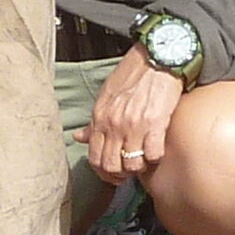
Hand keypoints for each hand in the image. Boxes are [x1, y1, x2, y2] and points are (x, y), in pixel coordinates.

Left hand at [86, 48, 185, 184]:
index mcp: (100, 118)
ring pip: (132, 165)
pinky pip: (153, 154)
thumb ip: (94, 121)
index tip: (112, 175)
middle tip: (128, 174)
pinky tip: (156, 152)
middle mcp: (114, 124)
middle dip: (120, 176)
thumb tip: (78, 137)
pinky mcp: (156, 123)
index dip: (103, 173)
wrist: (156, 58)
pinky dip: (155, 158)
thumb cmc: (132, 75)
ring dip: (138, 168)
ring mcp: (134, 125)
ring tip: (143, 162)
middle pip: (111, 166)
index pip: (94, 157)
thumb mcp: (106, 96)